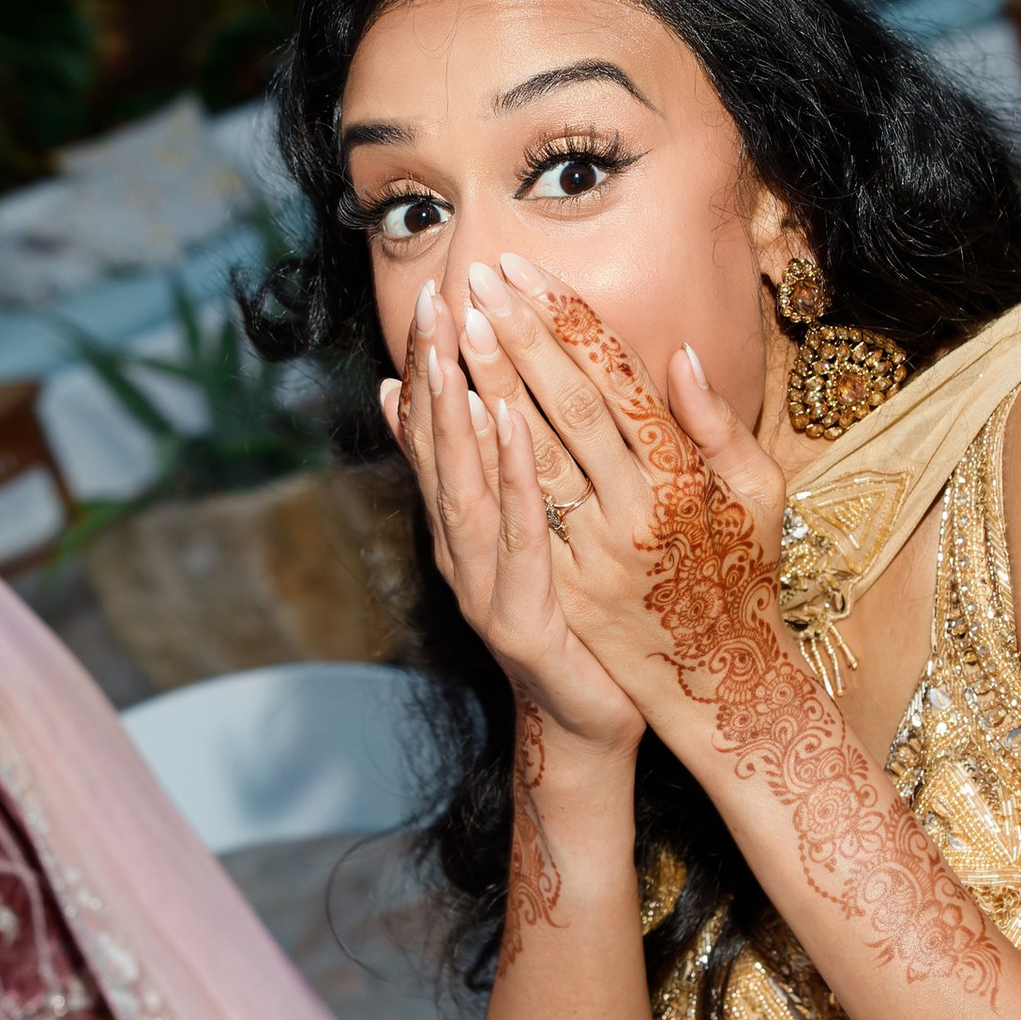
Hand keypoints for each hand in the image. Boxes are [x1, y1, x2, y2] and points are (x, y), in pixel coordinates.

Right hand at [381, 283, 641, 767]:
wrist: (591, 722)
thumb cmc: (573, 619)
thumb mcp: (534, 536)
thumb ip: (500, 473)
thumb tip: (467, 414)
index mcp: (467, 526)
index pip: (438, 436)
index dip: (430, 368)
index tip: (433, 297)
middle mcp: (462, 551)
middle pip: (439, 452)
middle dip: (435, 375)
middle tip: (434, 304)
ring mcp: (484, 588)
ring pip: (465, 489)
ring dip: (460, 417)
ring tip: (457, 352)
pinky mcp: (520, 620)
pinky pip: (519, 538)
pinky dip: (513, 479)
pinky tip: (513, 428)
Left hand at [446, 254, 796, 746]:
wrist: (718, 683)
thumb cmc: (741, 575)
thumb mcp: (759, 497)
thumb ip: (720, 425)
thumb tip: (678, 353)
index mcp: (688, 477)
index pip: (619, 379)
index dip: (570, 319)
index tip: (528, 271)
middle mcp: (640, 510)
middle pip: (569, 406)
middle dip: (520, 336)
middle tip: (477, 278)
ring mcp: (597, 554)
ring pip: (533, 455)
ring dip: (490, 387)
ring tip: (453, 328)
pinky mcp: (564, 591)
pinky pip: (515, 519)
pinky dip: (483, 465)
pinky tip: (454, 418)